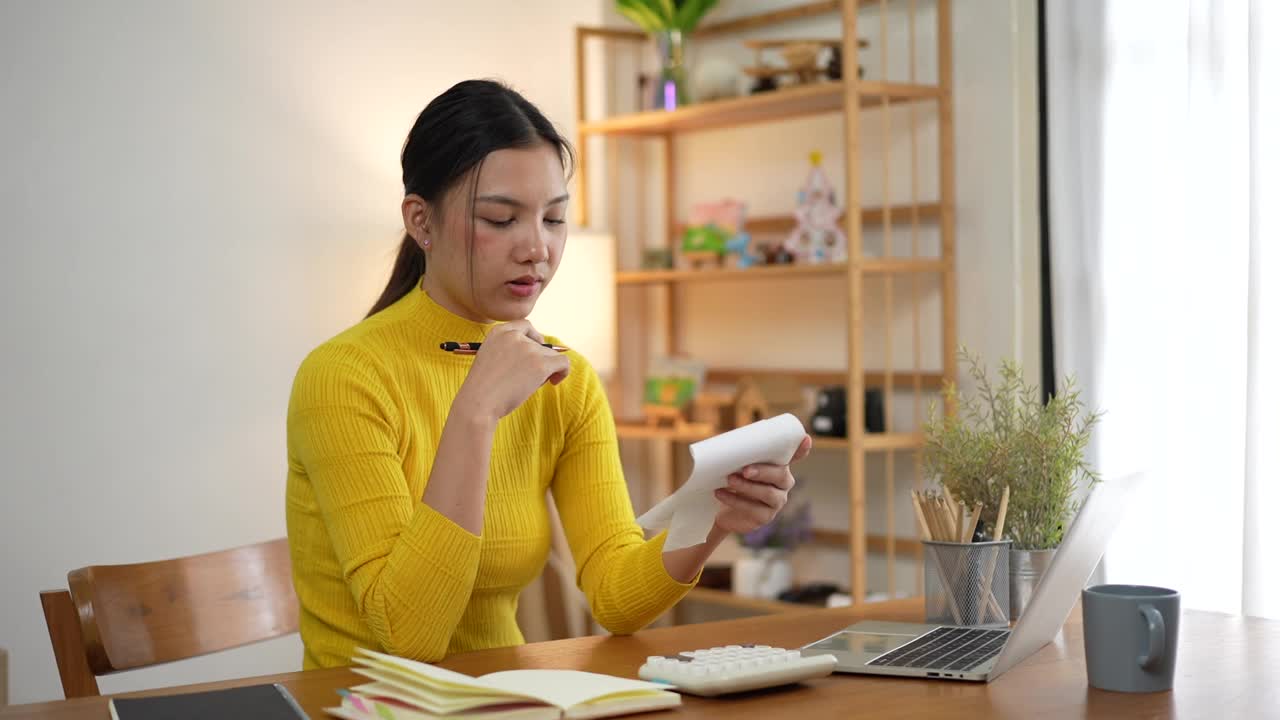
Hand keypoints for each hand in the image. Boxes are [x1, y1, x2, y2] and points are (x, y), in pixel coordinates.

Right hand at [456, 319, 570, 421]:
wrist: (478, 403)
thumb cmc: (483, 389)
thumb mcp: (490, 358)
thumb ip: (509, 351)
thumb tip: (542, 354)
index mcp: (498, 332)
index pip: (525, 325)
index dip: (534, 338)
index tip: (535, 352)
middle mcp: (514, 336)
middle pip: (540, 344)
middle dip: (539, 360)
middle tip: (529, 378)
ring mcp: (528, 349)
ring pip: (551, 355)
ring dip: (546, 369)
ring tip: (530, 385)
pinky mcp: (540, 364)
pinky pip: (563, 362)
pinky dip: (563, 371)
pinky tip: (555, 382)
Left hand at [712, 435, 811, 533]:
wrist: (723, 509)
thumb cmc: (732, 480)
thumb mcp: (734, 465)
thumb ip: (737, 455)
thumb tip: (726, 443)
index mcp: (779, 465)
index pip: (795, 455)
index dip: (801, 449)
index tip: (805, 438)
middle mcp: (783, 483)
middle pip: (781, 475)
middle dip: (763, 471)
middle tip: (745, 470)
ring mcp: (777, 501)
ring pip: (768, 493)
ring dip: (747, 486)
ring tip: (729, 480)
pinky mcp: (766, 516)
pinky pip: (753, 509)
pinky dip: (735, 500)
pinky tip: (721, 493)